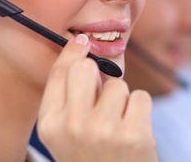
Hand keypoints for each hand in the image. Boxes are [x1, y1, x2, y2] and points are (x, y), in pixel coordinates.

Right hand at [37, 34, 157, 161]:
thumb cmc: (91, 157)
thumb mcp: (66, 134)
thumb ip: (69, 98)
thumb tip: (84, 50)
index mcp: (49, 125)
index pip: (59, 73)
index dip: (72, 52)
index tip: (82, 40)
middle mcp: (72, 126)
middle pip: (87, 68)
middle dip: (98, 76)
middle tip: (103, 100)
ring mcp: (103, 131)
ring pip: (118, 85)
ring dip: (122, 101)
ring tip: (118, 126)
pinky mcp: (133, 135)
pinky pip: (140, 96)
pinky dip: (140, 110)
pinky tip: (134, 131)